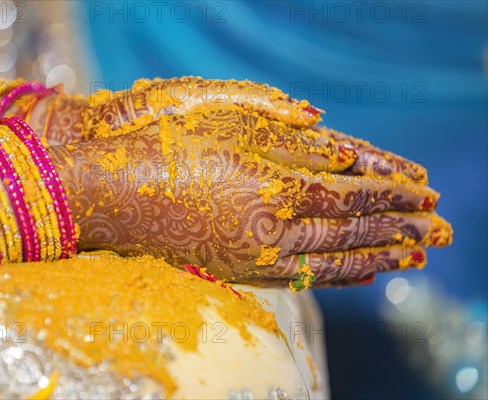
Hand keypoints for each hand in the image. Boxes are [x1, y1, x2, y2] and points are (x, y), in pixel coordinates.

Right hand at [52, 107, 451, 287]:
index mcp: (267, 189)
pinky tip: (358, 273)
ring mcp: (252, 256)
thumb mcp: (226, 134)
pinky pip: (300, 279)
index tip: (425, 194)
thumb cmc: (161, 153)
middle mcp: (267, 230)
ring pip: (330, 260)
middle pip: (348, 230)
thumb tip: (345, 152)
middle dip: (399, 228)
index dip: (389, 193)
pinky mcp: (238, 269)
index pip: (347, 194)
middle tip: (440, 232)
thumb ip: (288, 144)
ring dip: (376, 257)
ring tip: (413, 258)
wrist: (109, 197)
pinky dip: (336, 275)